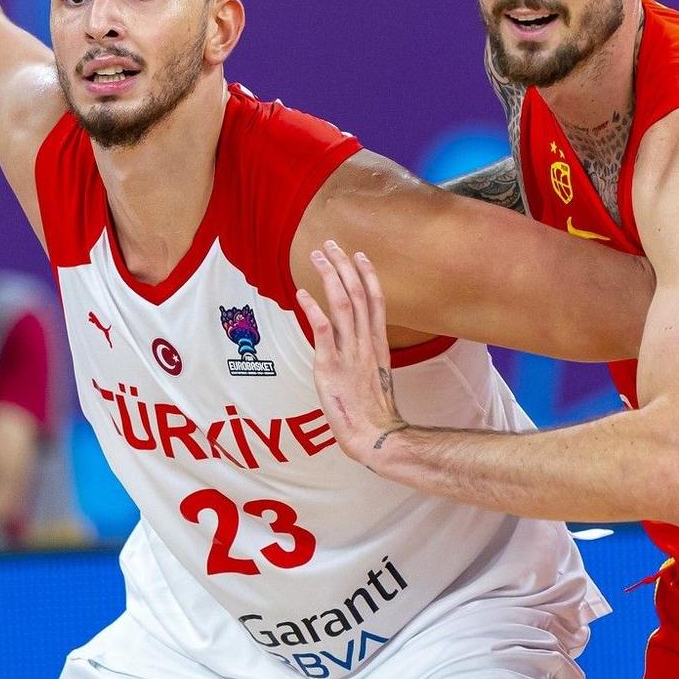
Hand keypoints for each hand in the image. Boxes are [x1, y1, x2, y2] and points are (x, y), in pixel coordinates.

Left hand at [297, 240, 405, 466]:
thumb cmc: (373, 411)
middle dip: (344, 266)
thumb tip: (357, 346)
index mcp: (378, 344)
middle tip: (331, 244)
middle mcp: (366, 343)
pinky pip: (323, 331)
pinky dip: (313, 310)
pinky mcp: (331, 366)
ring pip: (343, 304)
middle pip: (358, 294)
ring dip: (329, 277)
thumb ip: (366, 355)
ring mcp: (350, 353)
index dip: (367, 275)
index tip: (359, 254)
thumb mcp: (375, 376)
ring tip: (317, 256)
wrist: (375, 435)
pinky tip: (301, 294)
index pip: (376, 300)